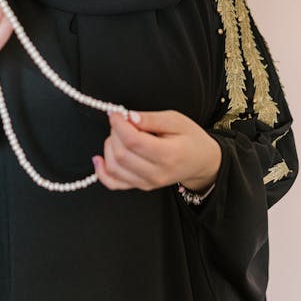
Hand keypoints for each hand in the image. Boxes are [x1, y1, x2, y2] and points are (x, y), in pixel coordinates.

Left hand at [93, 109, 221, 192]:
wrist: (201, 161)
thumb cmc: (190, 138)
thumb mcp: (176, 120)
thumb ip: (151, 118)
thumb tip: (128, 117)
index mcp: (169, 155)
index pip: (133, 141)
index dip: (119, 125)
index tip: (115, 113)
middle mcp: (157, 173)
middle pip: (121, 154)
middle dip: (114, 133)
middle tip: (122, 122)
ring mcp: (148, 183)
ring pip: (114, 167)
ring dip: (109, 147)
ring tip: (121, 135)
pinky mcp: (141, 186)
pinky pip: (114, 183)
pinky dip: (102, 171)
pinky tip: (99, 159)